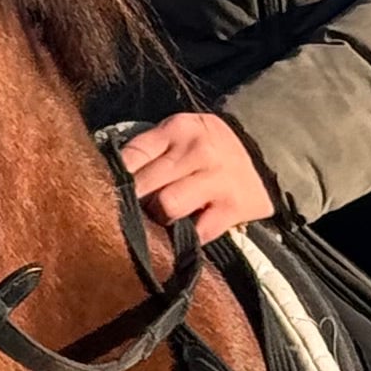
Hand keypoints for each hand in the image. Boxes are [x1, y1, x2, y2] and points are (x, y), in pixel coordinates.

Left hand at [116, 109, 275, 243]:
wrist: (264, 155)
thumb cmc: (206, 150)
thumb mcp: (178, 137)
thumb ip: (147, 152)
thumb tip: (107, 180)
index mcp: (177, 130)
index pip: (131, 157)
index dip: (114, 180)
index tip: (106, 195)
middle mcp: (197, 151)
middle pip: (143, 186)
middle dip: (132, 204)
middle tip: (129, 214)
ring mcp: (216, 179)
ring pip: (167, 207)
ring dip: (157, 221)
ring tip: (158, 222)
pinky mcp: (231, 208)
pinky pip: (196, 233)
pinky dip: (185, 240)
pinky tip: (182, 235)